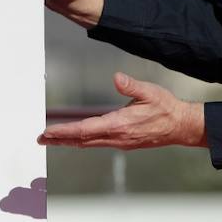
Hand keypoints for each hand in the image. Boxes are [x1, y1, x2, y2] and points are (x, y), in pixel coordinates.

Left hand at [38, 73, 206, 149]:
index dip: (64, 131)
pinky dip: (82, 141)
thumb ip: (131, 86)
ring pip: (88, 143)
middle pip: (81, 140)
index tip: (48, 132)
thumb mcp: (150, 92)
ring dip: (69, 141)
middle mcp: (116, 137)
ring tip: (53, 139)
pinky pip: (97, 143)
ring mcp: (119, 142)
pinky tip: (76, 138)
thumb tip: (117, 78)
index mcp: (119, 124)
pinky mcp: (123, 142)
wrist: (180, 126)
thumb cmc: (166, 108)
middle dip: (60, 139)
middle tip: (41, 138)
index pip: (84, 129)